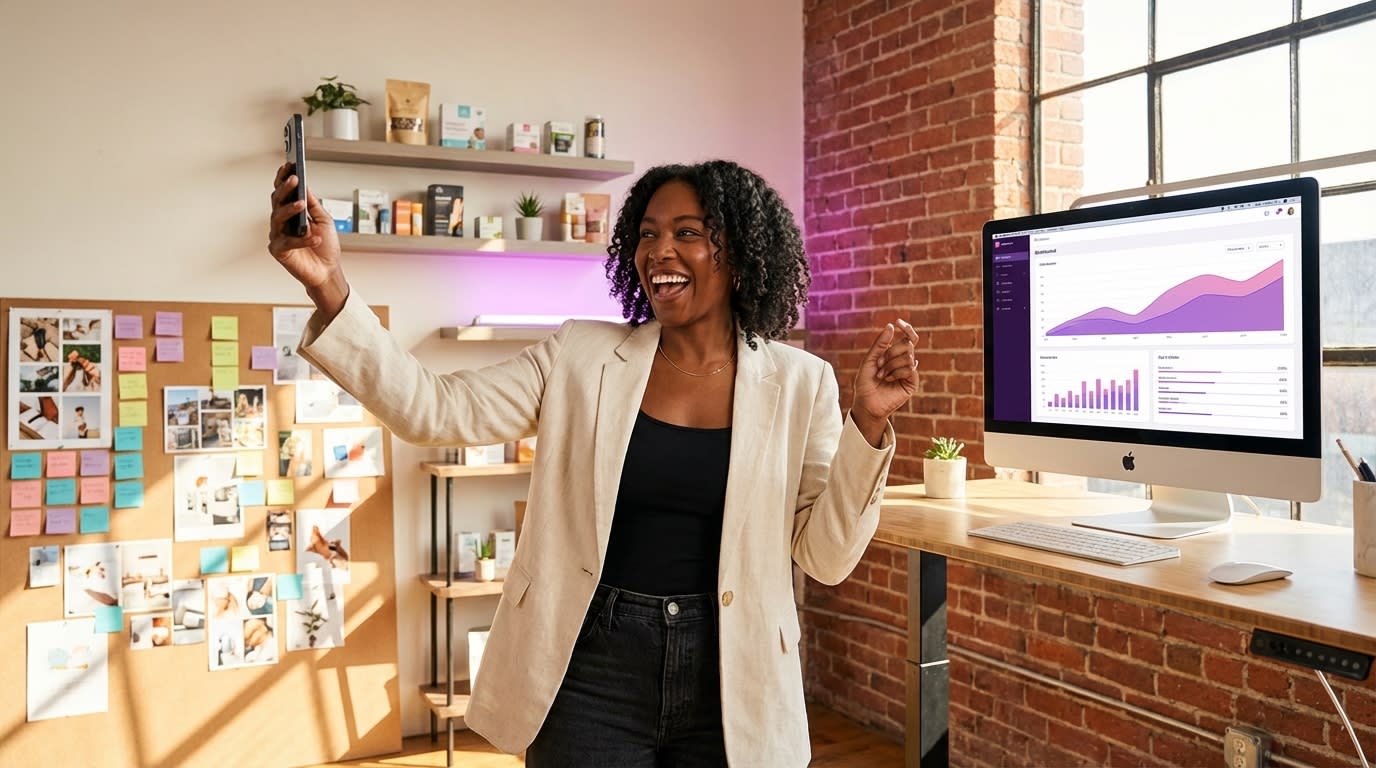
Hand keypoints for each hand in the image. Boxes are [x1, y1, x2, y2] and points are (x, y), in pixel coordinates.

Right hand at [268, 163, 348, 317]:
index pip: (284, 192)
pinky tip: (313, 237)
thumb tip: (305, 186)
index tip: (289, 165)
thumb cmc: (325, 247)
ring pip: (277, 218)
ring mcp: (278, 236)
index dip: (284, 178)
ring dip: (290, 209)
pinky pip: (288, 242)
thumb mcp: (325, 221)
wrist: (327, 271)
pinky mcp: (279, 251)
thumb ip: (314, 205)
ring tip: (301, 204)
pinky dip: (302, 240)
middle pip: (277, 201)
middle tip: (294, 178)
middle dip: (284, 188)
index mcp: (291, 213)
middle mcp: (281, 222)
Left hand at [851, 319, 919, 446]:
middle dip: (891, 352)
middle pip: (907, 345)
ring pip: (908, 357)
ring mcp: (909, 372)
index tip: (898, 322)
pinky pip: (910, 369)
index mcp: (895, 353)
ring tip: (882, 375)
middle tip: (879, 364)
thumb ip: (880, 344)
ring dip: (891, 364)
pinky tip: (889, 380)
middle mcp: (904, 361)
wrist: (866, 403)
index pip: (907, 337)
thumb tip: (890, 326)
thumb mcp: (870, 360)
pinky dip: (897, 372)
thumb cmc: (866, 382)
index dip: (906, 328)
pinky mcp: (912, 383)